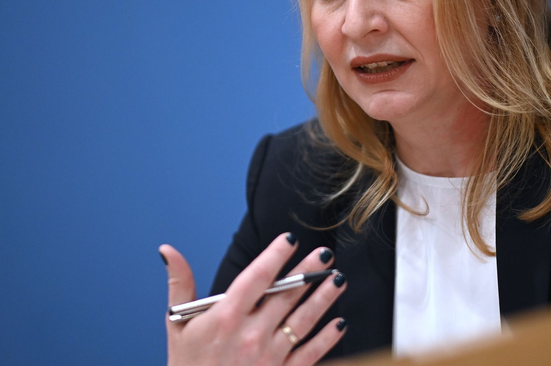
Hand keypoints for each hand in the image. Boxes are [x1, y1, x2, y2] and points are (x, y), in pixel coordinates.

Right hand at [160, 234, 346, 365]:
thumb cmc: (187, 365)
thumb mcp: (178, 324)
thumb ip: (179, 283)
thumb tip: (168, 250)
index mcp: (226, 317)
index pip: (257, 276)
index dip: (276, 254)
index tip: (290, 238)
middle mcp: (250, 333)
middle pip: (287, 293)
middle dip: (309, 270)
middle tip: (325, 254)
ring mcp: (268, 355)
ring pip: (304, 319)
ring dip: (324, 297)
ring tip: (337, 278)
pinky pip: (310, 353)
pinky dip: (327, 338)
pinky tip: (340, 322)